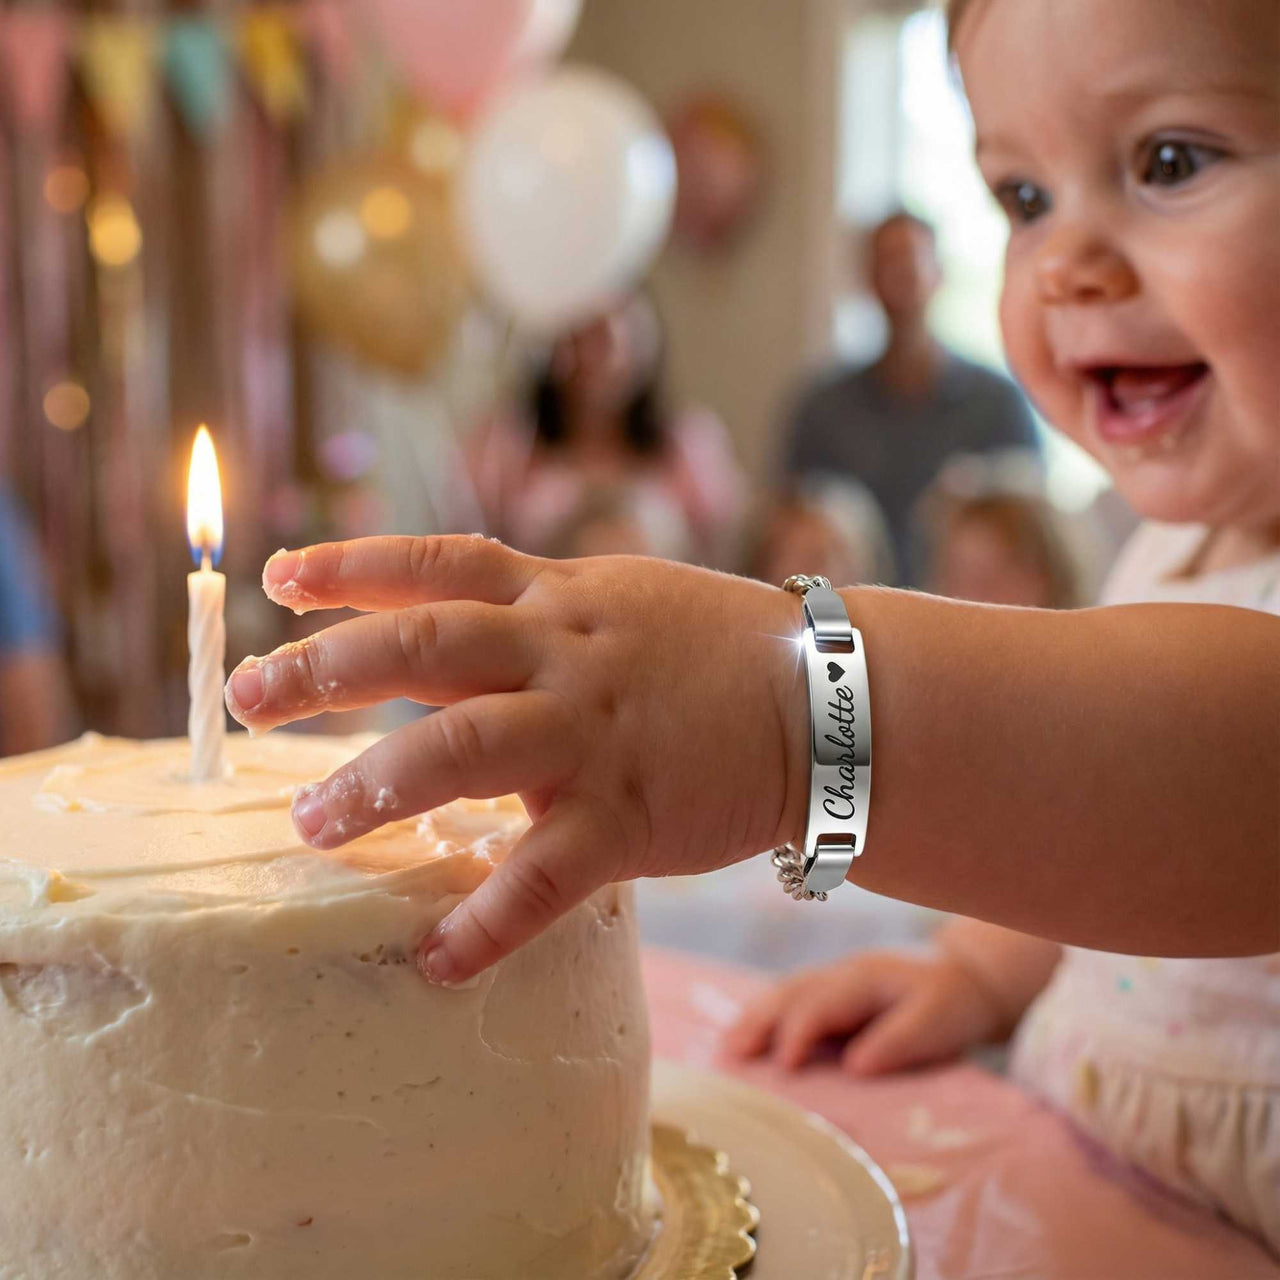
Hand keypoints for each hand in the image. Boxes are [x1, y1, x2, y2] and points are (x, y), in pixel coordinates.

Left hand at [225, 536, 809, 982]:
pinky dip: (484, 922)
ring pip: (463, 748)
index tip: (275, 581)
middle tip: (248, 697)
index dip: (354, 567)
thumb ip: (537, 610)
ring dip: (375, 786)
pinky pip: (543, 877)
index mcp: (562, 599)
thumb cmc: (720, 651)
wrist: (830, 702)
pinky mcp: (630, 817)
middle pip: (426, 645)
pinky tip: (435, 959)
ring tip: (310, 826)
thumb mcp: (624, 600)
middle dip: (326, 670)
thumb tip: (440, 628)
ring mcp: (595, 735)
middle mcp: (567, 655)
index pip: (441, 564)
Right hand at [721, 950, 1006, 1075]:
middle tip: (732, 1053)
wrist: (964, 980)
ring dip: (754, 1019)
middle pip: (790, 992)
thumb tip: (855, 1066)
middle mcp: (840, 973)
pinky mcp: (828, 995)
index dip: (799, 1032)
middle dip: (760, 1021)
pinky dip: (764, 1018)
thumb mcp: (937, 1022)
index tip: (784, 1065)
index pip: (821, 1002)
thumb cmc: (951, 1005)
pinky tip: (746, 1039)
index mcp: (865, 977)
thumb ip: (899, 1040)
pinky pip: (789, 1002)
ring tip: (728, 1049)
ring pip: (783, 994)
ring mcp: (831, 980)